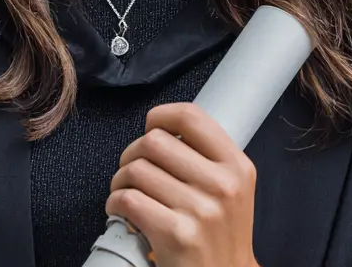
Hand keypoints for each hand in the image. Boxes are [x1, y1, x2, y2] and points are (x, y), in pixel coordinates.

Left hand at [106, 102, 259, 266]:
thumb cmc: (221, 234)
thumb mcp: (232, 188)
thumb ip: (207, 155)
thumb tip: (161, 128)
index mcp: (236, 166)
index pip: (191, 117)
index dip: (161, 116)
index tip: (150, 127)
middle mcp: (222, 185)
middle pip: (155, 141)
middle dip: (132, 152)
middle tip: (131, 168)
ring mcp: (200, 210)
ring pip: (137, 170)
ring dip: (120, 179)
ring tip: (125, 190)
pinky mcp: (176, 235)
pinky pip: (128, 200)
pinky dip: (115, 201)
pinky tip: (120, 208)